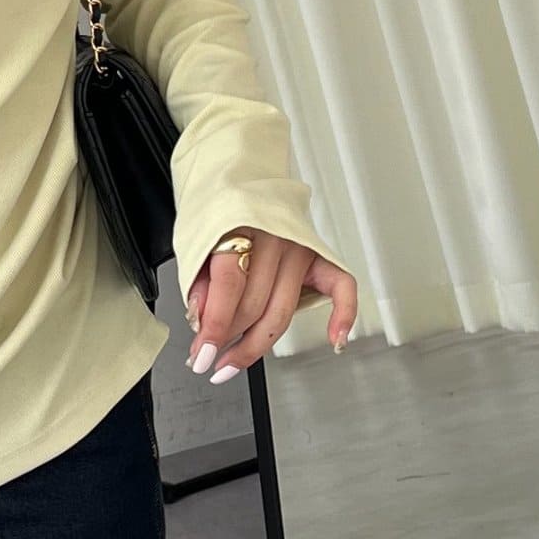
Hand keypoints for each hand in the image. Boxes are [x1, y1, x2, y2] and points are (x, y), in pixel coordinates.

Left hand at [184, 227, 356, 382]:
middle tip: (209, 358)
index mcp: (241, 226)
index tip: (201, 354)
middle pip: (255, 305)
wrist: (239, 178)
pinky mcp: (320, 255)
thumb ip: (198, 280)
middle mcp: (275, 237)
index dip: (213, 328)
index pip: (230, 286)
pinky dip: (344, 314)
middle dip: (229, 340)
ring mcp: (301, 247)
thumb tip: (200, 322)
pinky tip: (334, 338)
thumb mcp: (194, 240)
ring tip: (233, 360)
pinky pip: (342, 286)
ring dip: (257, 345)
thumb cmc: (217, 210)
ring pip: (283, 310)